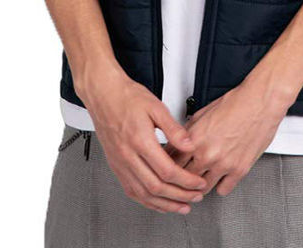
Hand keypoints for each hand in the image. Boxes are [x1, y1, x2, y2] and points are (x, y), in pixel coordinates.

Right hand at [75, 65, 209, 213]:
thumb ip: (174, 129)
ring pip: (143, 194)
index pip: (167, 171)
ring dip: (165, 204)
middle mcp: (128, 156)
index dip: (186, 181)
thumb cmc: (127, 98)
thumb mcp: (156, 107)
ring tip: (181, 206)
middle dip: (180, 196)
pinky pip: (132, 191)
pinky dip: (147, 201)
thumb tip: (189, 145)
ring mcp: (120, 164)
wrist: (104, 95)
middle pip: (156, 188)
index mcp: (140, 141)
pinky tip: (158, 203)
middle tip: (195, 197)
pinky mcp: (116, 166)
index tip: (198, 183)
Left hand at [164, 77, 294, 196]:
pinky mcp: (239, 170)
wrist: (261, 101)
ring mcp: (223, 164)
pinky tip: (220, 177)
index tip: (168, 166)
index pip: (171, 161)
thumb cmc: (236, 102)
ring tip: (200, 178)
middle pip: (184, 178)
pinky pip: (223, 190)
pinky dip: (220, 185)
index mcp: (195, 138)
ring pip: (201, 188)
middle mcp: (207, 154)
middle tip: (183, 176)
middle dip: (181, 178)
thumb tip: (180, 140)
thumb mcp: (204, 112)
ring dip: (199, 184)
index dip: (168, 164)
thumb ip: (190, 130)